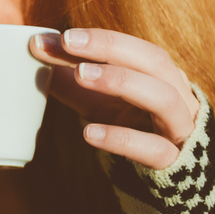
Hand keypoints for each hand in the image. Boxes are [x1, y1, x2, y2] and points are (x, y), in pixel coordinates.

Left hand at [30, 28, 199, 168]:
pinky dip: (121, 138)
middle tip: (69, 43)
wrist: (162, 177)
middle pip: (154, 60)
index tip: (63, 36)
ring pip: (163, 98)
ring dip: (120, 80)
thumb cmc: (126, 124)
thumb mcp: (94, 97)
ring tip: (80, 74)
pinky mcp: (174, 162)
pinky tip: (89, 132)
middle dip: (110, 47)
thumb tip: (36, 46)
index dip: (99, 38)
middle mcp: (177, 94)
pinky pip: (154, 148)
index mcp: (159, 73)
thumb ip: (67, 74)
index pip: (131, 47)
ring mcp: (179, 128)